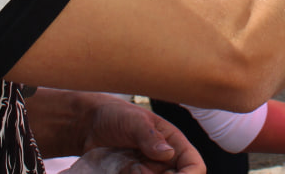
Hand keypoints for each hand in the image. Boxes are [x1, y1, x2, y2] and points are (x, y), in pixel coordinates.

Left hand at [78, 96, 204, 173]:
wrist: (89, 126)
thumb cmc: (116, 116)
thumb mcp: (133, 120)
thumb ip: (149, 135)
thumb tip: (167, 153)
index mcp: (174, 144)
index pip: (194, 165)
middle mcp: (165, 164)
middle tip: (137, 170)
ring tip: (129, 167)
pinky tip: (118, 169)